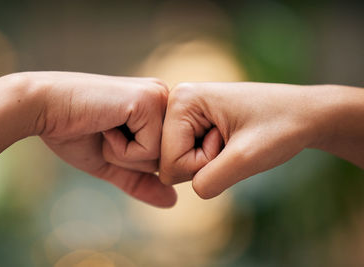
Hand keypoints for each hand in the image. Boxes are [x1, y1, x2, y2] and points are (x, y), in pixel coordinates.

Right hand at [29, 72, 175, 206]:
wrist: (43, 108)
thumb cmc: (74, 132)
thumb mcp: (112, 162)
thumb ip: (141, 181)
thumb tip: (173, 201)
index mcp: (157, 109)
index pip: (167, 157)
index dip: (135, 162)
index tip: (109, 136)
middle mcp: (164, 98)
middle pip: (168, 159)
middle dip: (132, 160)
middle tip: (105, 133)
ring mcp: (159, 97)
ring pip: (162, 157)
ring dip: (126, 155)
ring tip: (105, 128)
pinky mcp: (148, 100)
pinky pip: (150, 149)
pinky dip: (122, 149)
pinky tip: (106, 125)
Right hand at [159, 82, 363, 198]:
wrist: (306, 114)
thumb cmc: (281, 128)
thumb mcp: (246, 158)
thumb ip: (208, 180)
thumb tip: (185, 188)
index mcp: (182, 100)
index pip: (169, 161)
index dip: (203, 165)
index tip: (231, 143)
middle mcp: (178, 101)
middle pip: (170, 162)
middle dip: (204, 164)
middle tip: (233, 142)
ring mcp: (186, 111)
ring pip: (180, 161)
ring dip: (210, 161)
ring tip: (234, 140)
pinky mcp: (196, 121)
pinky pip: (190, 155)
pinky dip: (212, 157)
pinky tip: (230, 140)